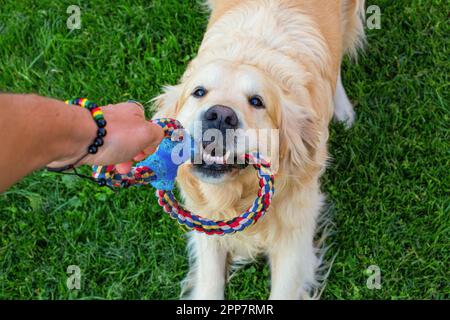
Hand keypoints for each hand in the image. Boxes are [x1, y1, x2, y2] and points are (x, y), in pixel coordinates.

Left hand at [47, 101, 163, 173]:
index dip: (148, 143)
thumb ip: (157, 135)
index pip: (147, 127)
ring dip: (118, 158)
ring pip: (115, 144)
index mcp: (133, 111)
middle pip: (131, 137)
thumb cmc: (115, 135)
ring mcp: (100, 125)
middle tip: (129, 166)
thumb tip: (151, 141)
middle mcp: (117, 116)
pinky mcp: (86, 135)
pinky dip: (103, 157)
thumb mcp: (147, 134)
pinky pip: (99, 148)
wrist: (76, 136)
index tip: (142, 154)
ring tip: (117, 170)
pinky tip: (101, 163)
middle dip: (132, 155)